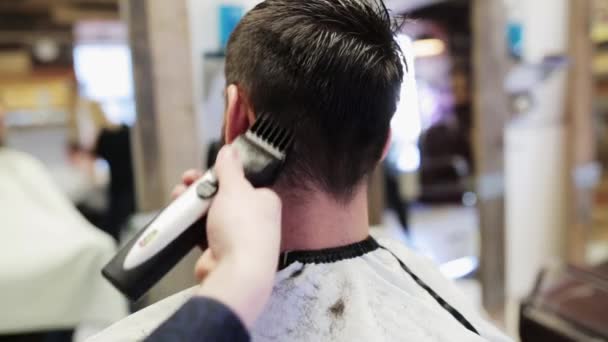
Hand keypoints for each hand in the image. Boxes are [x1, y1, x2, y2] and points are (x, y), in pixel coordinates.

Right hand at [171, 146, 281, 327]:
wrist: (236, 272)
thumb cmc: (244, 230)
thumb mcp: (235, 188)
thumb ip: (230, 168)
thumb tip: (231, 150)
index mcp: (265, 201)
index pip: (242, 180)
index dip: (222, 174)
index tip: (206, 170)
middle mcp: (253, 218)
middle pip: (222, 196)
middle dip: (201, 187)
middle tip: (187, 182)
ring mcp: (236, 236)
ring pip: (209, 213)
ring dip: (192, 204)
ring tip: (178, 196)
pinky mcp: (219, 251)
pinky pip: (201, 232)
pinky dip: (189, 224)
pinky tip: (179, 216)